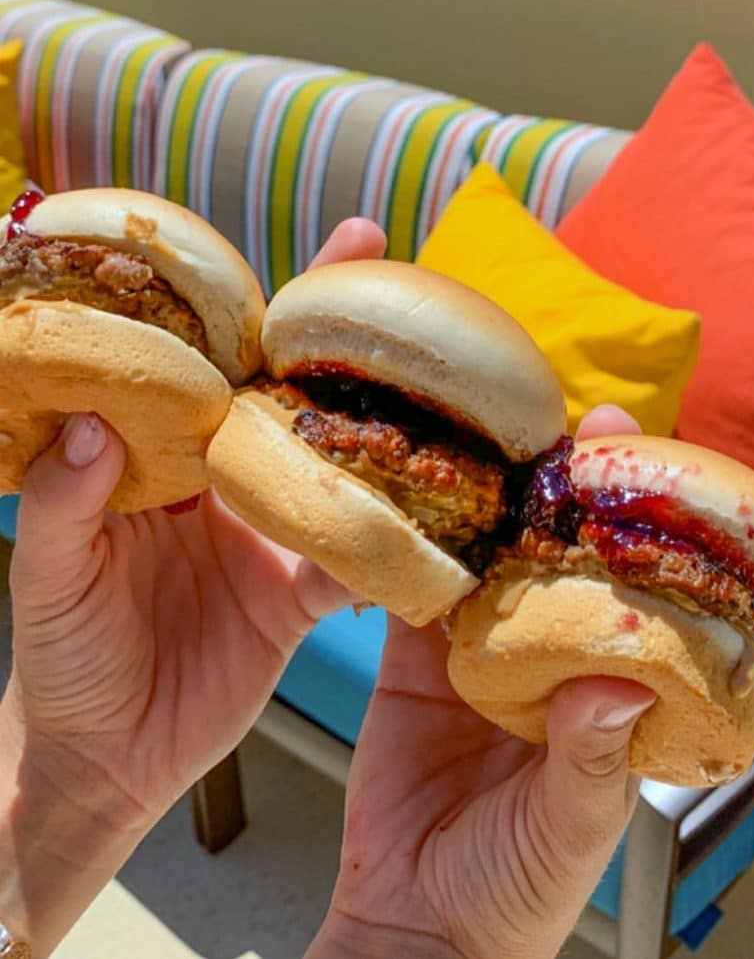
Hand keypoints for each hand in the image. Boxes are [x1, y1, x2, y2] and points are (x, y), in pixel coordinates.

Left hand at [0, 219, 386, 954]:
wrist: (105, 757)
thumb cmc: (60, 660)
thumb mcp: (47, 581)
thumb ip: (63, 505)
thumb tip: (91, 423)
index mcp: (156, 462)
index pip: (201, 372)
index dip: (239, 310)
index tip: (249, 266)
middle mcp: (219, 486)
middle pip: (283, 403)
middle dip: (334, 343)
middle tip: (391, 278)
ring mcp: (265, 538)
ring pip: (329, 472)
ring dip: (379, 434)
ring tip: (436, 386)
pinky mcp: (297, 599)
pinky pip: (349, 565)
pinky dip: (386, 547)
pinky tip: (431, 518)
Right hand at [308, 406, 655, 958]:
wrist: (410, 921)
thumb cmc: (512, 894)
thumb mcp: (568, 835)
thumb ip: (590, 763)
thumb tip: (621, 685)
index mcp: (606, 697)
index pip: (637, 599)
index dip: (643, 531)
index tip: (647, 464)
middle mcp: (548, 664)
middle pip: (561, 563)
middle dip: (567, 495)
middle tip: (570, 428)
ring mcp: (479, 657)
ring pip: (487, 567)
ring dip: (488, 511)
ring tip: (490, 448)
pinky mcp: (414, 663)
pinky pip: (416, 598)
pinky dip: (416, 555)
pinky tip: (416, 507)